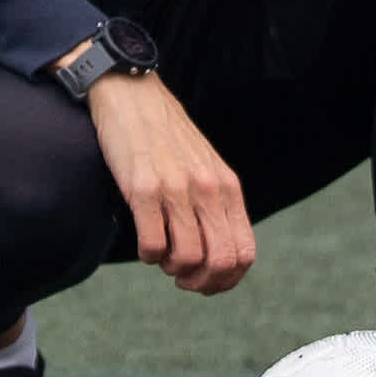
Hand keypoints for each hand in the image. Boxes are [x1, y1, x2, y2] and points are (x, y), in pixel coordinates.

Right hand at [85, 71, 254, 293]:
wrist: (132, 94)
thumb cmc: (167, 136)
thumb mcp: (206, 166)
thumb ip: (217, 203)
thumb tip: (219, 251)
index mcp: (228, 187)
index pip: (244, 253)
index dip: (227, 280)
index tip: (206, 280)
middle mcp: (207, 189)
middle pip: (220, 262)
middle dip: (200, 282)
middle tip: (182, 277)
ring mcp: (176, 189)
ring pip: (187, 259)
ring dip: (171, 268)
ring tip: (162, 255)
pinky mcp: (142, 188)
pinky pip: (152, 246)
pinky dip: (149, 256)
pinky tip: (144, 241)